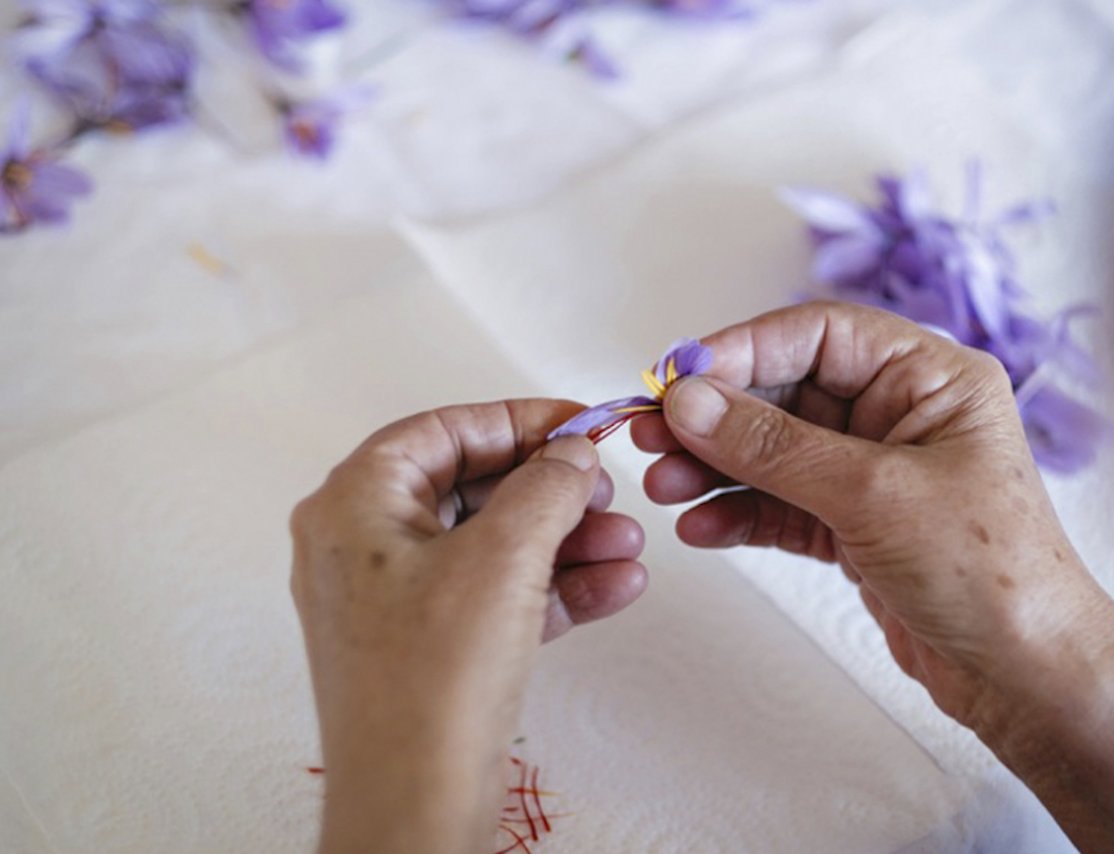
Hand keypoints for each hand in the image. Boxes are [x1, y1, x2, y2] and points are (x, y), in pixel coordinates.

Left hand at [290, 400, 645, 853]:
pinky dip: (552, 587)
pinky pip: (495, 595)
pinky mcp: (427, 647)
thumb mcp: (503, 557)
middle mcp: (364, 546)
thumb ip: (545, 487)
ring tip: (627, 544)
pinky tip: (614, 585)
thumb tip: (571, 454)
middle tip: (605, 491)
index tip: (578, 424)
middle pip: (473, 486)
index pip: (443, 430)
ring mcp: (394, 600)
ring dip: (565, 541)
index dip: (519, 421)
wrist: (416, 803)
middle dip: (553, 492)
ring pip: (492, 544)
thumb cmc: (430, 684)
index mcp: (354, 505)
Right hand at [633, 302, 1113, 849]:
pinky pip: (782, 503)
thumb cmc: (988, 572)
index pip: (819, 334)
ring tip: (663, 486)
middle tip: (652, 435)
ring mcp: (875, 472)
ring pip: (775, 451)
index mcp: (929, 377)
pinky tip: (701, 526)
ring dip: (716, 466)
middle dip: (717, 415)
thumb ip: (774, 445)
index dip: (742, 349)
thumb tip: (688, 401)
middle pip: (787, 392)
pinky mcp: (855, 526)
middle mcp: (900, 414)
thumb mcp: (873, 494)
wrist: (1028, 678)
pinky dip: (740, 512)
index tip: (677, 377)